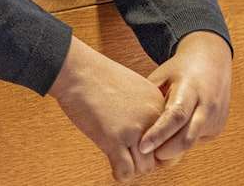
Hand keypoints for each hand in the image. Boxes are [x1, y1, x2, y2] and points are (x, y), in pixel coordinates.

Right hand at [50, 36, 168, 180]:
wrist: (77, 70)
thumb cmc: (97, 75)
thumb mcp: (132, 87)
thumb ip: (144, 109)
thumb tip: (144, 136)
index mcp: (158, 103)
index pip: (166, 140)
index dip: (152, 148)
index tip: (139, 149)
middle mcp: (152, 117)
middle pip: (156, 156)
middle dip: (141, 160)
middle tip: (127, 156)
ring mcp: (134, 129)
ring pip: (143, 167)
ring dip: (130, 167)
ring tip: (118, 160)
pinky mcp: (114, 139)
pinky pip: (125, 171)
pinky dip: (119, 174)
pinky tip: (112, 166)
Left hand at [138, 30, 232, 163]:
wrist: (212, 61)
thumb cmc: (181, 68)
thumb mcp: (162, 74)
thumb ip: (150, 97)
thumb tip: (130, 122)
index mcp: (191, 87)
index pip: (175, 116)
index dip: (158, 134)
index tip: (142, 147)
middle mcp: (207, 104)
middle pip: (186, 137)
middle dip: (165, 152)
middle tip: (145, 157)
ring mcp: (215, 118)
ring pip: (190, 143)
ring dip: (172, 150)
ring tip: (154, 149)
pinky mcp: (217, 128)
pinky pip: (195, 141)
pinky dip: (181, 143)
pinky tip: (170, 136)